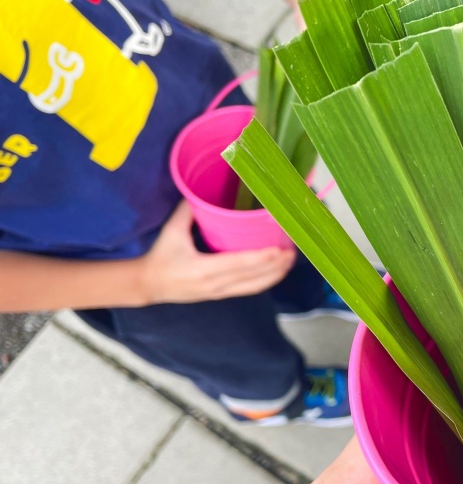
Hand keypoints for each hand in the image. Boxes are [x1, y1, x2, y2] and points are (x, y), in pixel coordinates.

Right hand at [139, 202, 295, 303]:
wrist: (148, 285)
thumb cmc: (160, 257)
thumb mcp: (171, 232)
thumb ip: (187, 211)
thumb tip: (199, 188)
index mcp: (203, 269)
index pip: (239, 264)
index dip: (261, 258)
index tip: (280, 250)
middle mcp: (216, 284)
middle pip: (254, 277)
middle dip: (276, 265)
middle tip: (293, 250)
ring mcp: (221, 292)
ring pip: (255, 286)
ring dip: (276, 274)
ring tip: (290, 260)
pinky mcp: (223, 295)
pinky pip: (249, 289)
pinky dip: (266, 280)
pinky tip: (277, 271)